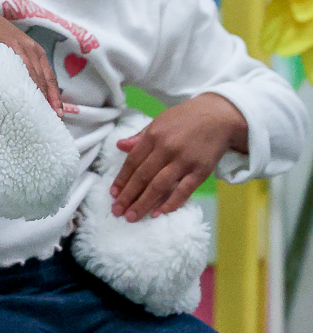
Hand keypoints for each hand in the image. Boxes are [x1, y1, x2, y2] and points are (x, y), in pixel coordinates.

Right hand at [0, 6, 77, 118]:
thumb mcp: (16, 48)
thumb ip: (26, 66)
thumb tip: (35, 94)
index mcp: (35, 50)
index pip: (49, 77)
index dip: (53, 96)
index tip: (58, 114)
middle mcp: (27, 48)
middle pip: (39, 79)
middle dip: (43, 100)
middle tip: (44, 120)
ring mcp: (11, 46)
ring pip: (26, 74)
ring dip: (29, 94)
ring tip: (30, 114)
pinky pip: (6, 66)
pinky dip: (10, 81)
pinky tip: (10, 94)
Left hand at [111, 92, 248, 221]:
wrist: (218, 115)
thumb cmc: (185, 118)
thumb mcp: (159, 121)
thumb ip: (140, 137)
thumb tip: (120, 146)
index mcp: (154, 136)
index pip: (133, 162)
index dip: (121, 179)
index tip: (113, 194)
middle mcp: (167, 149)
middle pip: (143, 176)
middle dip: (128, 196)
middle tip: (117, 211)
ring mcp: (184, 161)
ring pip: (159, 186)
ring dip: (144, 203)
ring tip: (132, 217)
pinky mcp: (201, 171)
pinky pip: (183, 191)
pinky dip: (170, 203)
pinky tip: (158, 213)